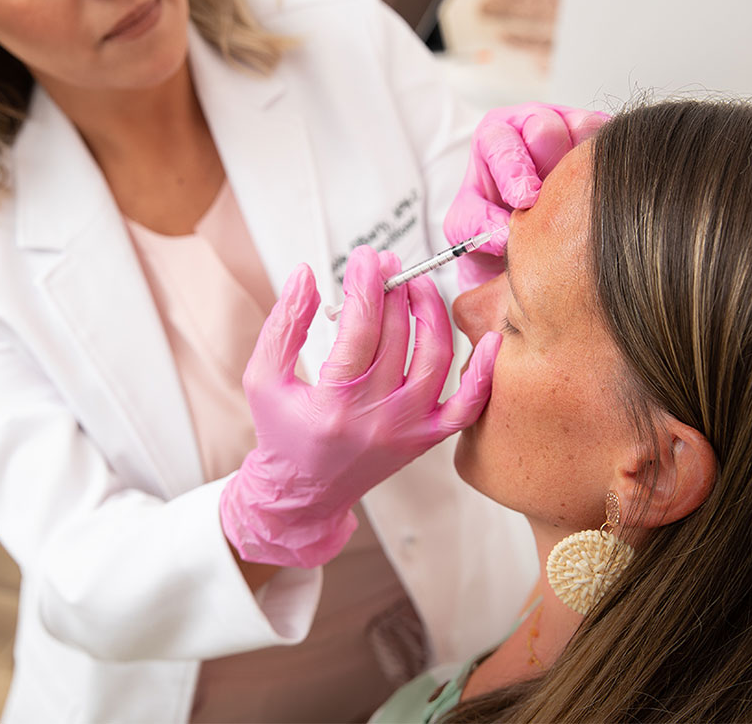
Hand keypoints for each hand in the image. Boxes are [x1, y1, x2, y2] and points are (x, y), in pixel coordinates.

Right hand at [220, 246, 501, 567]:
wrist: (303, 494)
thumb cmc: (281, 432)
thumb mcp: (263, 377)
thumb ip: (284, 322)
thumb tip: (306, 273)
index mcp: (332, 404)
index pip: (359, 329)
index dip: (365, 284)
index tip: (365, 257)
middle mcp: (374, 419)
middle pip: (397, 337)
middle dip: (394, 289)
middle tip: (387, 263)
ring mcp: (406, 431)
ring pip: (434, 360)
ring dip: (431, 313)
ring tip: (418, 285)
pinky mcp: (424, 440)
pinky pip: (466, 406)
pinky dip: (482, 374)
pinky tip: (488, 340)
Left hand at [444, 102, 608, 289]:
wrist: (525, 236)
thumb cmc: (493, 220)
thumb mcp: (467, 226)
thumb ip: (478, 224)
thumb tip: (504, 231)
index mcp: (496, 136)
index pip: (504, 143)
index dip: (514, 173)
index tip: (523, 200)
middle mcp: (533, 123)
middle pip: (547, 127)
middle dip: (548, 164)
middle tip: (551, 199)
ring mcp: (571, 126)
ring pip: (584, 131)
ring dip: (581, 168)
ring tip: (575, 202)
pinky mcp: (603, 140)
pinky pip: (612, 145)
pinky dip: (607, 170)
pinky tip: (599, 198)